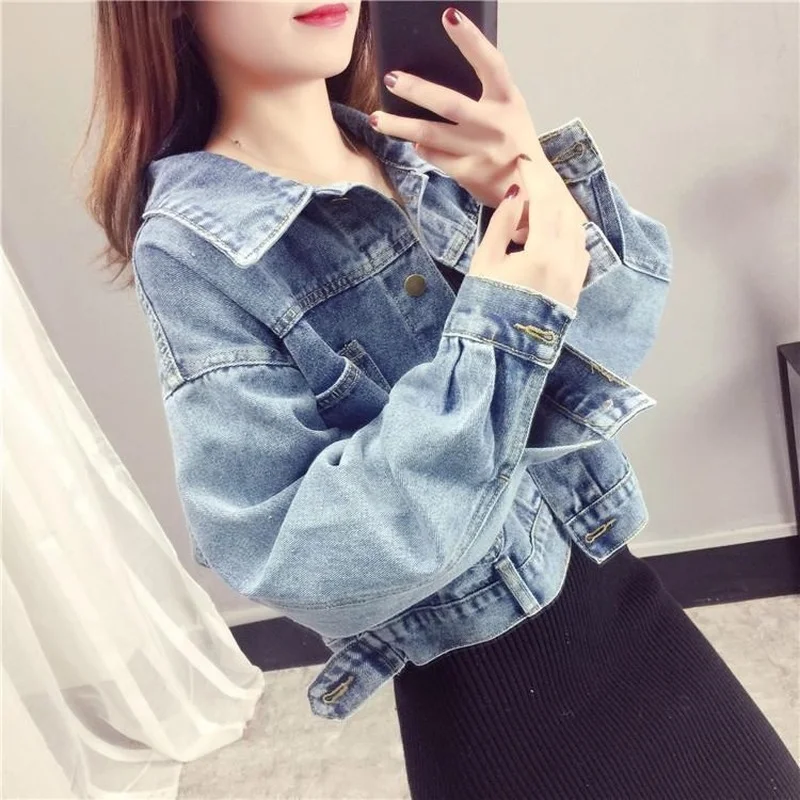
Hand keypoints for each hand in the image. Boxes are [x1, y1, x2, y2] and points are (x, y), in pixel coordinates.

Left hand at [369, 6, 588, 244]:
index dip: (471, 40)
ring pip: (431, 135)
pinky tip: (412, 142)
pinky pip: (435, 157)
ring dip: (400, 126)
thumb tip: (439, 78)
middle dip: (417, 90)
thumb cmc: (514, 144)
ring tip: (376, 119)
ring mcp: (480, 152)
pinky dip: (421, 149)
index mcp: (509, 101)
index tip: (449, 16)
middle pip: (449, 104)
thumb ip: (485, 95)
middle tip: (391, 78)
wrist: (531, 192)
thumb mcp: (510, 112)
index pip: (491, 63)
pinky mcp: (469, 174)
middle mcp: (495, 125)